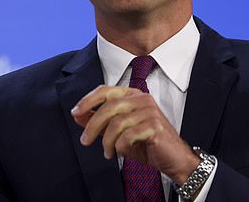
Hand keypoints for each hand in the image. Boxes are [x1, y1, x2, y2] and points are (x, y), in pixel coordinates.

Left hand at [71, 85, 199, 183]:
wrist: (173, 158)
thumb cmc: (146, 143)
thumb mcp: (118, 131)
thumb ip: (99, 121)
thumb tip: (77, 114)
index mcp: (133, 95)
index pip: (105, 90)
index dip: (88, 100)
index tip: (75, 113)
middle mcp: (142, 99)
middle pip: (108, 107)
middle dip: (92, 126)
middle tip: (85, 141)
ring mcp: (150, 111)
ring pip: (116, 123)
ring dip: (107, 141)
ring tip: (108, 153)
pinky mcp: (155, 126)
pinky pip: (128, 136)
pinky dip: (120, 147)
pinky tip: (121, 153)